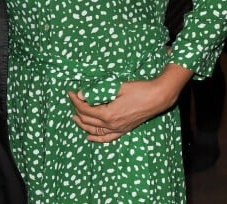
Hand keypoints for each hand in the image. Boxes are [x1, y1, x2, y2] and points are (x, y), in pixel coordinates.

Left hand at [68, 64, 191, 142]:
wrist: (156, 98)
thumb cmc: (137, 90)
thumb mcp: (116, 87)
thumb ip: (97, 92)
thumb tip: (81, 95)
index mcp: (108, 114)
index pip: (85, 109)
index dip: (75, 101)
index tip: (70, 92)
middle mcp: (112, 125)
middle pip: (88, 120)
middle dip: (77, 109)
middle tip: (72, 100)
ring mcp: (118, 129)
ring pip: (95, 130)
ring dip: (82, 124)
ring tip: (74, 117)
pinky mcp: (124, 130)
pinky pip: (107, 138)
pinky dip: (96, 138)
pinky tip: (89, 136)